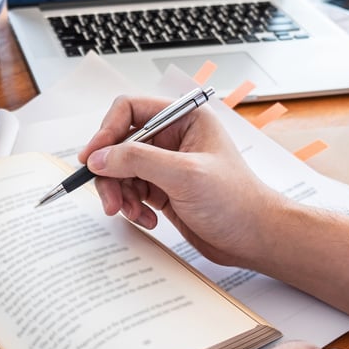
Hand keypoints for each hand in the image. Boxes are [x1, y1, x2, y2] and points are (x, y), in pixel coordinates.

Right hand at [78, 95, 284, 266]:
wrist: (255, 238)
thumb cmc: (236, 201)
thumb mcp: (184, 175)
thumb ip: (138, 161)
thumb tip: (100, 158)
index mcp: (184, 118)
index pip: (130, 110)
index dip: (107, 131)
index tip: (93, 157)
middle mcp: (173, 137)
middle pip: (120, 144)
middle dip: (111, 173)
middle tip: (109, 199)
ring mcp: (166, 165)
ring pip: (121, 171)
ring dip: (120, 194)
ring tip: (132, 213)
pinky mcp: (163, 189)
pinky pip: (131, 192)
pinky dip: (132, 207)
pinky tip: (148, 219)